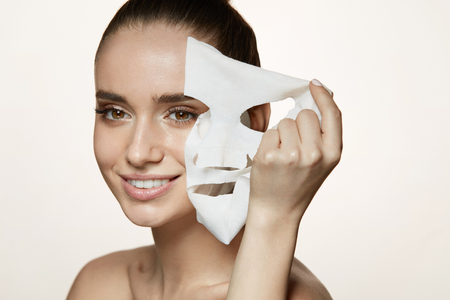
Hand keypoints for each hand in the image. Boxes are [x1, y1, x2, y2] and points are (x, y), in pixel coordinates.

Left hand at [249, 79, 341, 223]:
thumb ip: (324, 135)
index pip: (332, 114)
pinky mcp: (269, 156)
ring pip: (285, 122)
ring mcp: (291, 155)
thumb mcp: (322, 162)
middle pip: (304, 114)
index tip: (314, 84)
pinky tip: (271, 161)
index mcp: (333, 154)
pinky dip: (269, 142)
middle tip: (295, 148)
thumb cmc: (299, 184)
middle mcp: (315, 154)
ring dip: (282, 135)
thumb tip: (318, 98)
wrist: (278, 211)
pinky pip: (269, 132)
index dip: (323, 96)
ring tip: (283, 158)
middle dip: (298, 124)